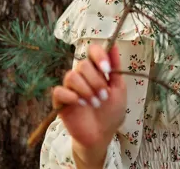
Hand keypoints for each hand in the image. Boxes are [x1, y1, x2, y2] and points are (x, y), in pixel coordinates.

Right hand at [52, 43, 126, 165]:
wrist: (102, 135)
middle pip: (83, 64)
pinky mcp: (60, 100)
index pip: (92, 50)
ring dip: (86, 90)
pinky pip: (59, 90)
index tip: (107, 69)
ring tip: (95, 103)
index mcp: (96, 70)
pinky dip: (71, 96)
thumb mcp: (119, 89)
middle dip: (96, 81)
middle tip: (104, 96)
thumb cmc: (111, 112)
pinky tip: (80, 104)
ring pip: (71, 76)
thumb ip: (116, 68)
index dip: (99, 56)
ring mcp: (70, 87)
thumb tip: (114, 45)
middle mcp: (82, 75)